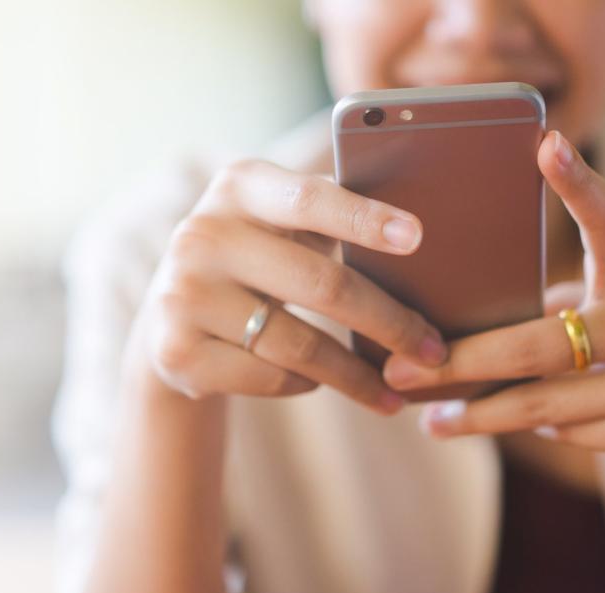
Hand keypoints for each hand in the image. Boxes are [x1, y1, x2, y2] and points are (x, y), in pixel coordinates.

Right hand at [128, 159, 447, 413]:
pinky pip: (269, 377)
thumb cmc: (256, 259)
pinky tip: (317, 383)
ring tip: (394, 392)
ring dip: (356, 376)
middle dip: (389, 323)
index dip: (364, 218)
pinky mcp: (176, 351)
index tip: (417, 237)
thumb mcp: (278, 223)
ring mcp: (183, 295)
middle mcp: (203, 234)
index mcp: (240, 188)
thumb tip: (419, 241)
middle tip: (433, 351)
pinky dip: (304, 384)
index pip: (309, 199)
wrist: (171, 317)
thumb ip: (330, 217)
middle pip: (321, 284)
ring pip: (298, 345)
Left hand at [383, 131, 604, 456]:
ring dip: (479, 413)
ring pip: (542, 405)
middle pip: (534, 348)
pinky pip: (566, 433)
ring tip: (431, 416)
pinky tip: (504, 422)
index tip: (544, 142)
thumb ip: (567, 296)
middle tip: (400, 370)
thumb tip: (468, 323)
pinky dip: (533, 426)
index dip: (577, 182)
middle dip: (458, 365)